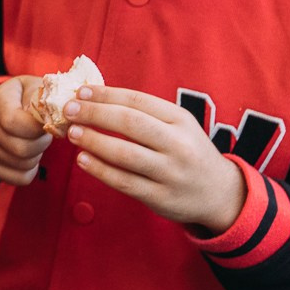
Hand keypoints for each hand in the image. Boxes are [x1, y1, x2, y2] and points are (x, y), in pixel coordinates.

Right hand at [0, 78, 52, 185]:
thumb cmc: (21, 97)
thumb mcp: (32, 86)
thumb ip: (46, 96)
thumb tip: (67, 110)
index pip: (15, 122)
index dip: (37, 128)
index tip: (48, 123)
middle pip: (21, 148)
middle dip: (41, 143)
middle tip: (45, 134)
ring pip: (22, 164)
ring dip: (37, 156)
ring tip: (36, 142)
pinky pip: (19, 178)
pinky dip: (31, 170)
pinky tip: (30, 155)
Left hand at [61, 86, 244, 231]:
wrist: (219, 193)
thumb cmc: (188, 152)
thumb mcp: (178, 126)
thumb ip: (145, 114)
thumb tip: (95, 98)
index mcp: (181, 120)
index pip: (138, 101)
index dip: (106, 95)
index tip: (81, 92)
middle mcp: (178, 144)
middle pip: (130, 124)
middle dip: (95, 114)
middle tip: (69, 110)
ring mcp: (170, 173)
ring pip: (125, 154)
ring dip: (94, 141)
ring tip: (73, 133)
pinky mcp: (160, 197)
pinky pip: (125, 182)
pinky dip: (100, 170)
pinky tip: (82, 160)